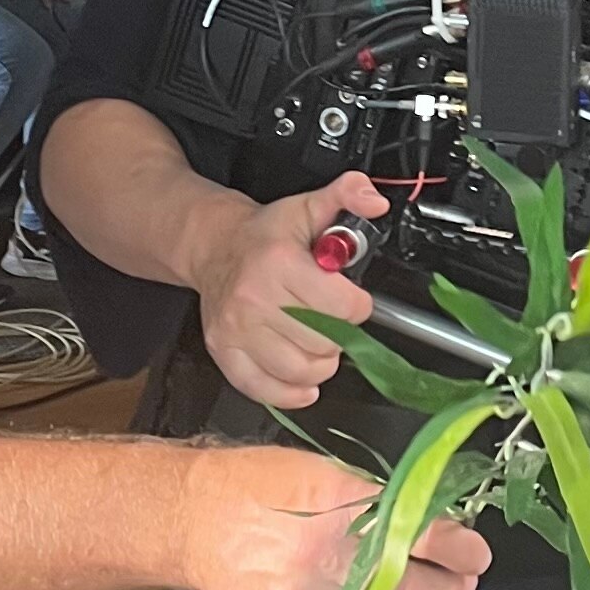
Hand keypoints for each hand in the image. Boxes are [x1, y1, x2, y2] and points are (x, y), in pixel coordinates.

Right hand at [181, 443, 485, 589]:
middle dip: (448, 585)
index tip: (476, 553)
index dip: (459, 547)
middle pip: (413, 587)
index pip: (421, 534)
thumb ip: (377, 496)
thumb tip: (434, 515)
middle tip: (461, 578)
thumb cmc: (256, 486)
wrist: (193, 521)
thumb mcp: (322, 470)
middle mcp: (325, 558)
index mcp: (337, 506)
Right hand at [187, 171, 389, 410]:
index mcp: (279, 263)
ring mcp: (236, 329)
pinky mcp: (223, 351)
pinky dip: (289, 393)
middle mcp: (254, 299)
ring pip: (299, 371)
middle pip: (324, 343)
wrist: (215, 246)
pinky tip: (303, 382)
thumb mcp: (309, 206)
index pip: (342, 306)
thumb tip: (374, 202)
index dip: (357, 306)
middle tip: (332, 320)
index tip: (352, 300)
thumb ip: (347, 195)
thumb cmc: (265, 234)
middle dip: (340, 334)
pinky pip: (263, 390)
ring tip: (318, 345)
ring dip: (319, 365)